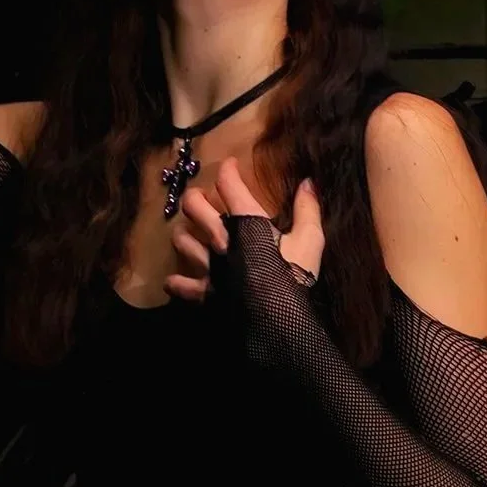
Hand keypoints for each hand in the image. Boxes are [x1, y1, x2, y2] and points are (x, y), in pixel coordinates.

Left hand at [166, 159, 322, 301]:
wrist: (277, 322)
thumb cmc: (294, 277)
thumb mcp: (310, 242)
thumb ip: (307, 210)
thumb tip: (309, 182)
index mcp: (246, 222)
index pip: (229, 183)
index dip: (228, 169)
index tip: (231, 165)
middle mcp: (220, 238)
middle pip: (193, 205)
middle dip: (197, 198)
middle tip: (206, 201)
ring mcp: (207, 265)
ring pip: (180, 240)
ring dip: (185, 235)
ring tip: (192, 236)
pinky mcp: (201, 292)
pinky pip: (178, 283)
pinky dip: (177, 281)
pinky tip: (180, 279)